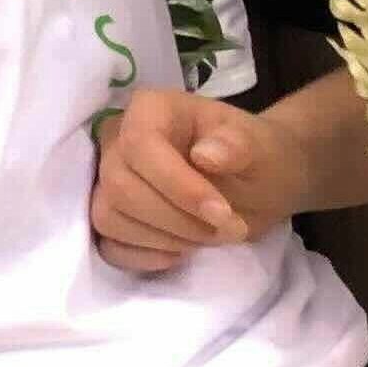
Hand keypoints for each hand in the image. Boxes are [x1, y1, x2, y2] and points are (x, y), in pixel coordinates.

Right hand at [87, 86, 298, 272]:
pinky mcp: (110, 216)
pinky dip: (145, 257)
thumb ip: (238, 146)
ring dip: (166, 239)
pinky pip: (109, 245)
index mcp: (151, 109)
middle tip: (229, 229)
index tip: (221, 213)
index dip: (177, 185)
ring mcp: (107, 180)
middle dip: (178, 219)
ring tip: (210, 236)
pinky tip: (181, 252)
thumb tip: (205, 156)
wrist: (255, 182)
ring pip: (109, 218)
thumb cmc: (255, 156)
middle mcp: (118, 139)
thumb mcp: (260, 146)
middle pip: (120, 187)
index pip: (140, 145)